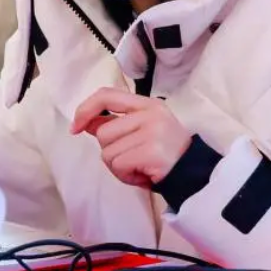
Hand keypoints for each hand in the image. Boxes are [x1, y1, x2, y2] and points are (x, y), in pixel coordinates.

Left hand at [70, 87, 191, 187]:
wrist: (195, 175)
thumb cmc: (164, 155)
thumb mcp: (142, 131)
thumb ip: (115, 124)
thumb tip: (84, 122)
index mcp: (147, 104)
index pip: (107, 95)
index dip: (85, 109)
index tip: (75, 127)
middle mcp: (150, 114)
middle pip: (103, 133)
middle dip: (111, 151)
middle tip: (133, 159)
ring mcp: (152, 131)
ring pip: (107, 152)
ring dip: (118, 166)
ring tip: (139, 167)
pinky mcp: (151, 151)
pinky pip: (118, 165)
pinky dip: (125, 175)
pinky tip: (143, 175)